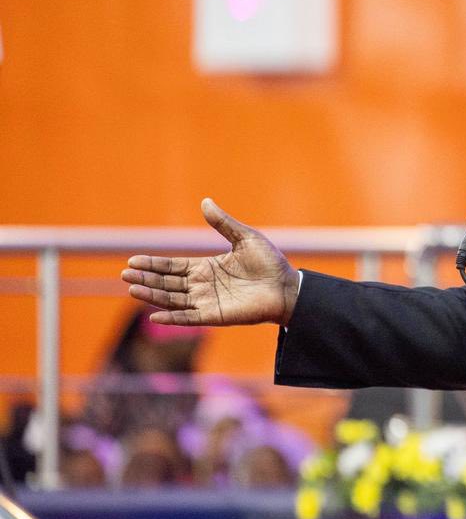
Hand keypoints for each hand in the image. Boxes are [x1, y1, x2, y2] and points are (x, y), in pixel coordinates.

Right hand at [121, 198, 299, 326]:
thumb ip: (223, 223)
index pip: (173, 266)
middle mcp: (203, 285)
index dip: (153, 264)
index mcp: (207, 267)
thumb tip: (205, 201)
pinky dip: (172, 317)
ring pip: (173, 299)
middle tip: (125, 274)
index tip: (133, 260)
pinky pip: (189, 318)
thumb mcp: (245, 238)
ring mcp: (207, 301)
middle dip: (146, 279)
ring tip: (131, 289)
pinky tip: (154, 315)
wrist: (287, 287)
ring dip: (152, 295)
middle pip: (168, 282)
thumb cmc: (269, 263)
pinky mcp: (215, 316)